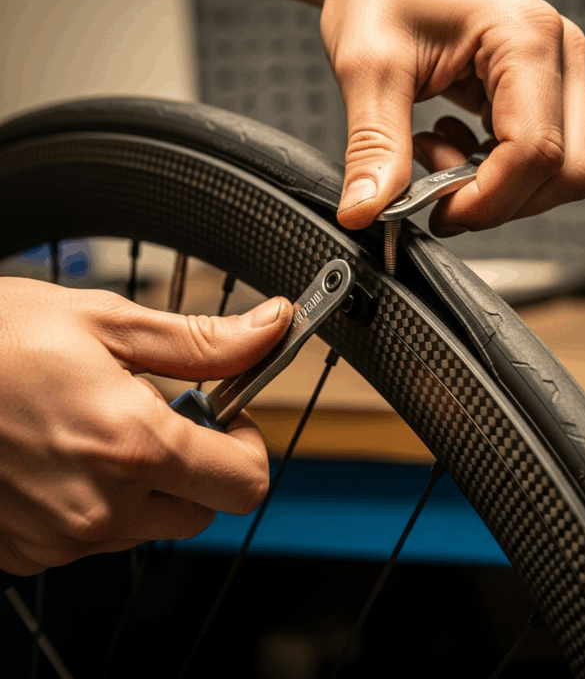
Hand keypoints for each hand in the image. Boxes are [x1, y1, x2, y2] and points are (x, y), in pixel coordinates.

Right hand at [0, 278, 291, 575]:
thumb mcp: (108, 322)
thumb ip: (203, 341)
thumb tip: (270, 327)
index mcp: (131, 446)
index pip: (246, 483)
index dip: (247, 444)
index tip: (226, 414)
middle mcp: (100, 506)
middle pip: (204, 507)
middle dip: (201, 463)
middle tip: (165, 414)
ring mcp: (60, 536)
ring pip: (152, 524)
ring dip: (150, 481)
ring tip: (105, 425)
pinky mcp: (27, 550)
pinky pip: (96, 536)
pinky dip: (102, 499)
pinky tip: (70, 453)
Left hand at [323, 0, 584, 235]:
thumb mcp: (367, 68)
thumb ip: (374, 147)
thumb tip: (367, 211)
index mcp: (525, 38)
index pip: (535, 152)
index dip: (486, 200)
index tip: (436, 211)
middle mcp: (558, 55)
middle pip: (566, 172)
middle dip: (497, 200)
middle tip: (434, 185)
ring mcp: (557, 73)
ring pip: (561, 173)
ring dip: (497, 188)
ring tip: (437, 150)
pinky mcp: (543, 89)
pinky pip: (542, 158)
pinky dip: (496, 173)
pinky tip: (453, 143)